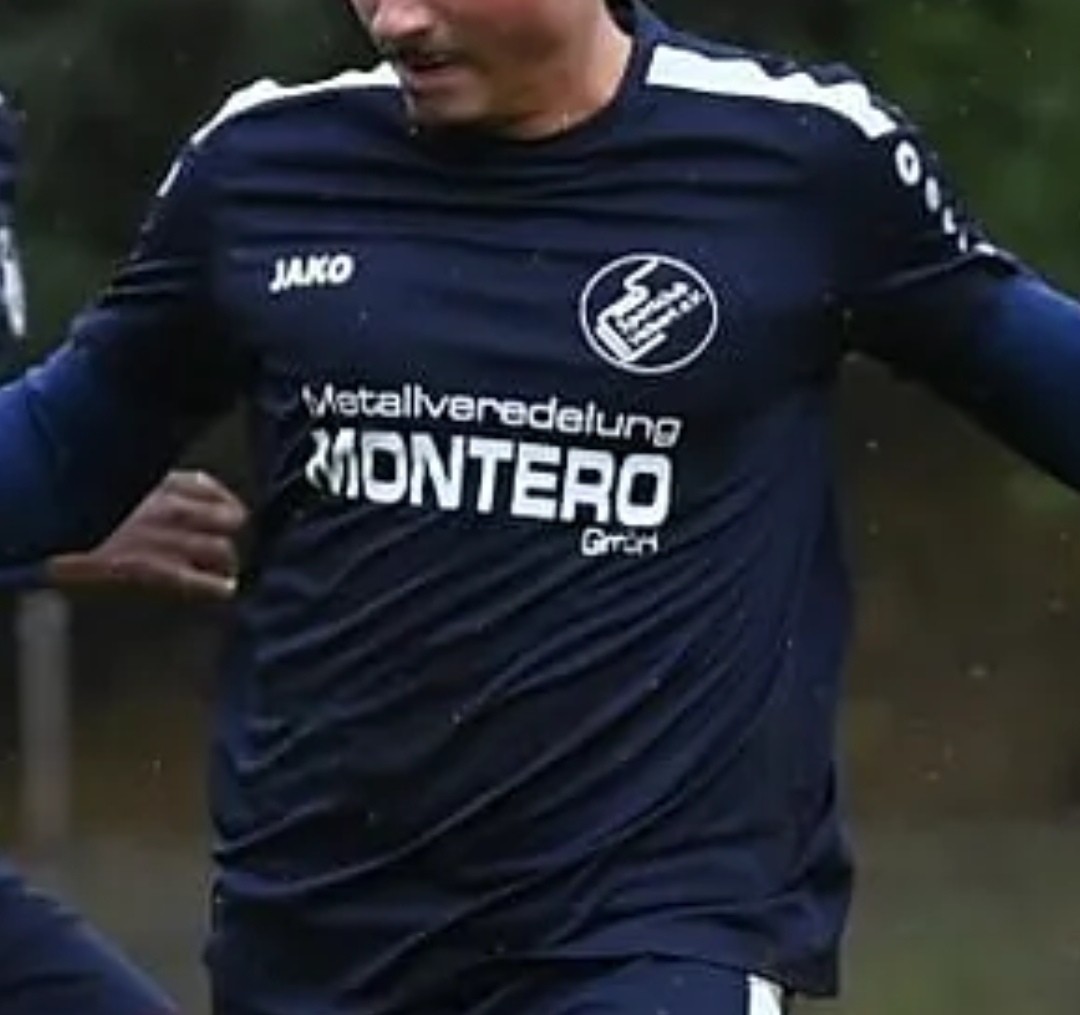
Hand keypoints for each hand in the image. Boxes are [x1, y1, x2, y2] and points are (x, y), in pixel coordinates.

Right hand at [45, 470, 247, 598]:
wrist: (40, 527)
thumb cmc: (70, 506)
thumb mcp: (109, 477)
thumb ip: (140, 482)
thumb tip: (169, 490)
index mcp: (156, 481)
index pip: (210, 487)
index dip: (218, 503)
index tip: (218, 514)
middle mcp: (170, 507)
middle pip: (230, 518)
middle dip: (225, 534)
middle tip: (219, 549)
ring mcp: (165, 540)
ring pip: (223, 550)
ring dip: (223, 563)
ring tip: (220, 572)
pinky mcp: (154, 572)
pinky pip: (204, 582)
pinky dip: (218, 587)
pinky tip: (222, 589)